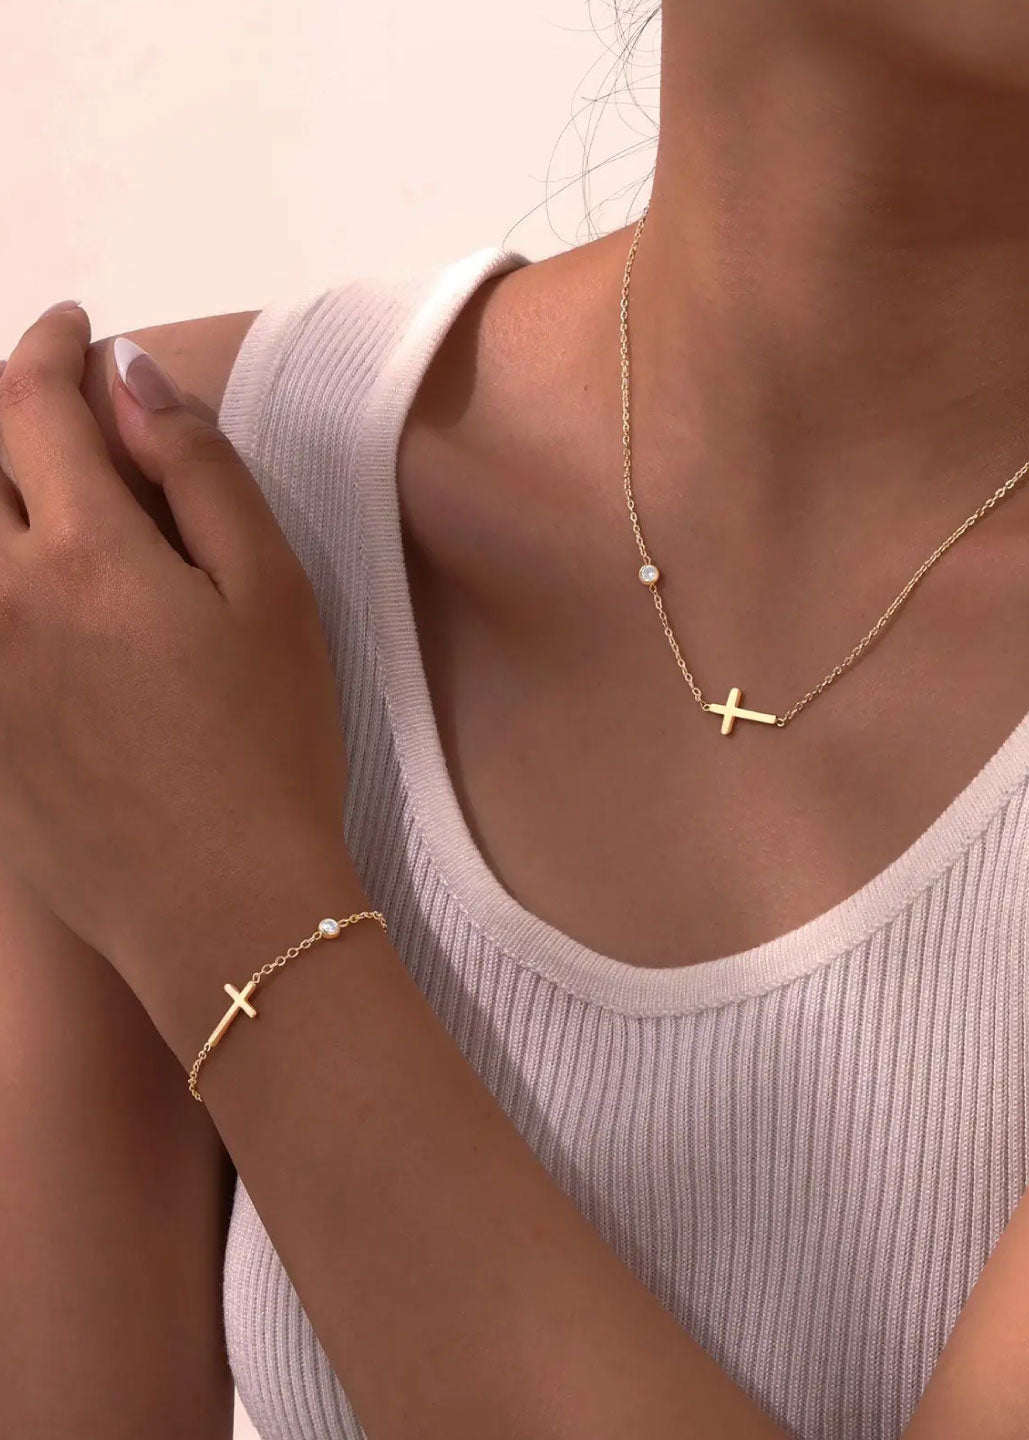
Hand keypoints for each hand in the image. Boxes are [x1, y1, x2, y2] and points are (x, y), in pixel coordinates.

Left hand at [0, 303, 354, 990]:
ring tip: (35, 501)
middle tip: (47, 403)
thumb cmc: (268, 743)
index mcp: (80, 550)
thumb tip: (133, 376)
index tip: (80, 328)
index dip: (53, 349)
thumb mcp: (271, 595)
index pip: (33, 404)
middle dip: (3, 411)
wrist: (218, 903)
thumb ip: (200, 472)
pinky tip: (33, 602)